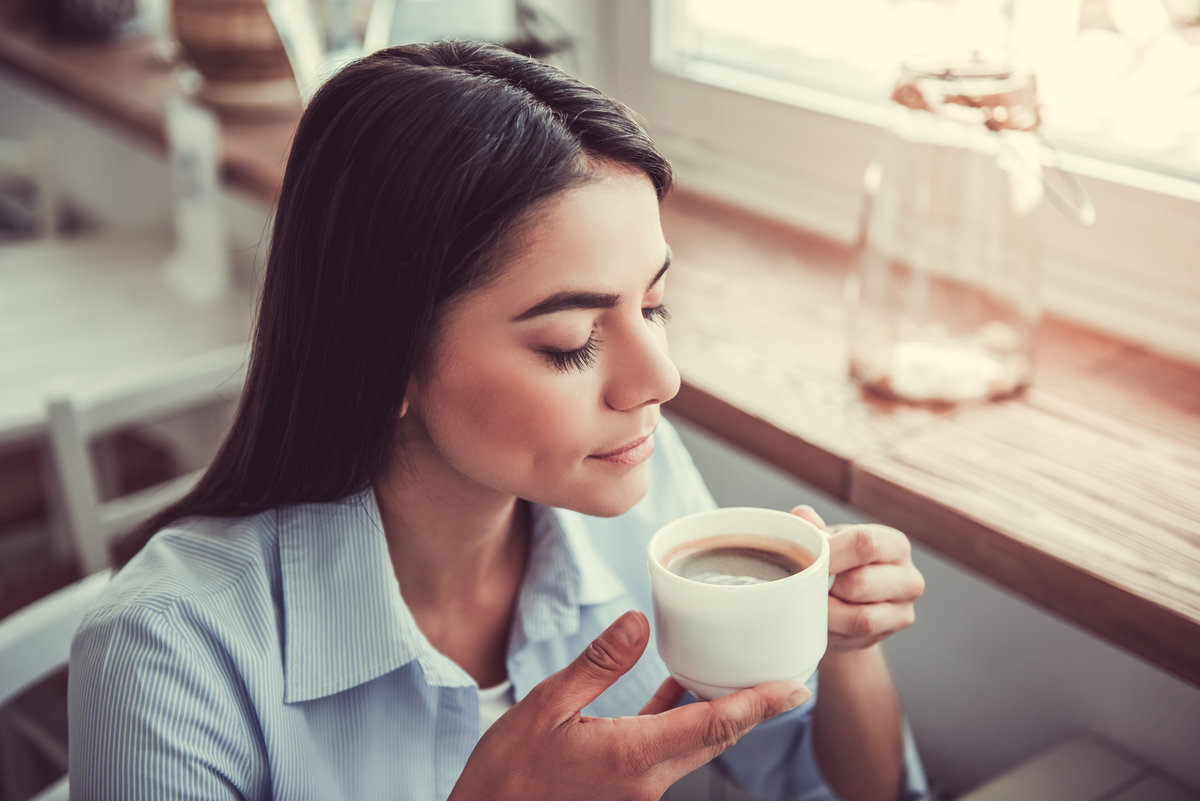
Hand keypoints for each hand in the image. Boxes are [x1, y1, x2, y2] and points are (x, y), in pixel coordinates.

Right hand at [449, 610, 810, 800]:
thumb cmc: (508, 775)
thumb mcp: (546, 706)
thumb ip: (598, 664)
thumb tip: (639, 621)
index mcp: (634, 756)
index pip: (715, 725)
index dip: (760, 704)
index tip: (796, 686)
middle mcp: (647, 780)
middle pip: (715, 737)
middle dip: (753, 707)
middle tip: (784, 674)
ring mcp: (637, 790)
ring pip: (694, 746)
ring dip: (719, 714)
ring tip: (739, 674)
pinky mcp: (623, 791)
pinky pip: (667, 752)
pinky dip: (681, 722)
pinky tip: (676, 691)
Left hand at [791, 506, 924, 652]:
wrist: (851, 604)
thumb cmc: (841, 565)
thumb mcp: (830, 543)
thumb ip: (815, 529)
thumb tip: (801, 515)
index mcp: (893, 544)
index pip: (864, 543)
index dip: (831, 552)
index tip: (806, 560)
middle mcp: (909, 575)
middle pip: (861, 583)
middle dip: (826, 586)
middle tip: (808, 586)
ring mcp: (905, 607)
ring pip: (862, 617)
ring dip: (828, 613)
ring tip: (813, 605)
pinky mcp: (895, 631)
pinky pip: (859, 636)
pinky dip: (836, 630)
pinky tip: (824, 621)